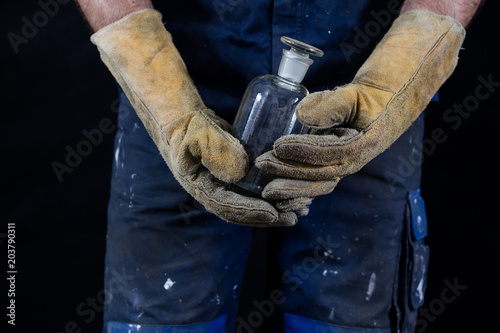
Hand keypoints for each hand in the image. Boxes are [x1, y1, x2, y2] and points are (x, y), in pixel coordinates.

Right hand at [91, 9, 296, 225]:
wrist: (180, 115)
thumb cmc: (185, 122)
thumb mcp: (196, 132)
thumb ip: (216, 149)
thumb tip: (241, 171)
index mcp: (200, 187)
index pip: (227, 207)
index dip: (252, 212)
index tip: (276, 213)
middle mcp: (213, 191)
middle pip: (245, 210)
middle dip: (271, 214)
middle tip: (298, 213)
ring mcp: (223, 183)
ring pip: (252, 200)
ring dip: (276, 205)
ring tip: (302, 207)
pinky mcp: (233, 172)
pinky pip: (254, 187)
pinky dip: (271, 190)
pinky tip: (290, 188)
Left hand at [256, 10, 464, 201]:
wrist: (390, 103)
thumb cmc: (374, 96)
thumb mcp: (356, 93)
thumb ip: (332, 103)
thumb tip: (301, 113)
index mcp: (364, 145)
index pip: (330, 154)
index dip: (303, 152)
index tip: (277, 145)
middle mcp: (355, 161)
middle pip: (320, 175)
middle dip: (289, 173)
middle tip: (262, 164)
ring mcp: (345, 166)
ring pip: (318, 184)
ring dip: (292, 188)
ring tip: (265, 188)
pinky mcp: (336, 166)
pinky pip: (317, 183)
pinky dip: (299, 191)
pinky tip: (280, 194)